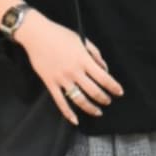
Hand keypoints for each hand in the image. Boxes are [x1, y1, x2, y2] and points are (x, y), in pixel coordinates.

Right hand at [15, 11, 123, 125]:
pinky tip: (75, 120)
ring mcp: (62, 79)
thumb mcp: (81, 40)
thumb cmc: (60, 34)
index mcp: (84, 60)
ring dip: (90, 108)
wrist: (36, 35)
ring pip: (79, 100)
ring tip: (97, 112)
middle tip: (108, 101)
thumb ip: (95, 53)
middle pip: (94, 91)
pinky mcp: (50, 83)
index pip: (104, 78)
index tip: (119, 92)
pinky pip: (60, 102)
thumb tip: (104, 68)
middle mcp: (75, 72)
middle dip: (104, 99)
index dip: (113, 87)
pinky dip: (68, 113)